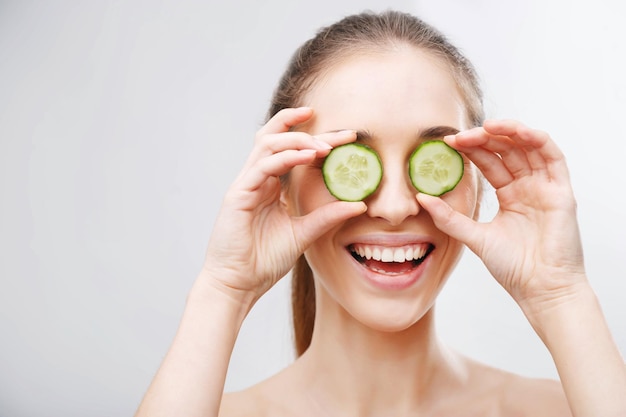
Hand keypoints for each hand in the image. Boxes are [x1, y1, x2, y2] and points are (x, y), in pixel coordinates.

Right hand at [200, 108, 365, 301]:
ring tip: (326, 146)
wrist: (239, 284)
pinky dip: (286, 157)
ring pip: (268, 144)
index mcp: (270, 185)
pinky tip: (308, 156)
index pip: (292, 150)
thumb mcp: (304, 233)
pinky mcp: (238, 194)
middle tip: (343, 134)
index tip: (348, 137)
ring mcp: (246, 184)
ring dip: (298, 139)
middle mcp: (257, 179)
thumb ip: (327, 216)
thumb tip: (359, 205)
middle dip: (308, 129)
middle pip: (278, 137)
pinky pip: (262, 166)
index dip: (317, 138)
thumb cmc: (264, 260)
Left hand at [417, 120, 586, 306]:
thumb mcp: (474, 236)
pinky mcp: (561, 192)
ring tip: (485, 127)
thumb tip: (420, 198)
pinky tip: (516, 131)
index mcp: (510, 196)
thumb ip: (449, 218)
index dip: (471, 150)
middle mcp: (528, 188)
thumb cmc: (513, 268)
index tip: (448, 143)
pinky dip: (536, 140)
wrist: (540, 290)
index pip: (490, 163)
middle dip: (484, 139)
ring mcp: (545, 188)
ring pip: (528, 147)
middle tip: (460, 136)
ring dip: (509, 132)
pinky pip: (552, 157)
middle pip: (507, 151)